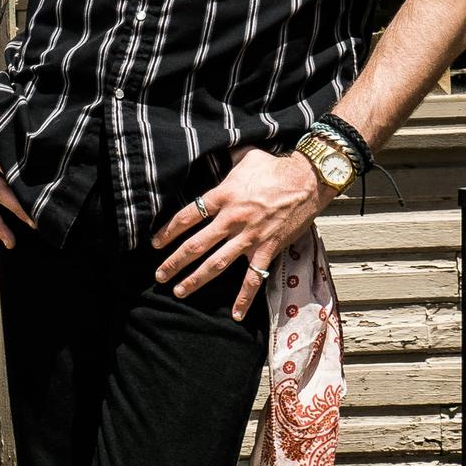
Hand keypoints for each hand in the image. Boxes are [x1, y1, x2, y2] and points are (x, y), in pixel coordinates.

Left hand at [151, 147, 324, 314]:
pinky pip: (253, 278)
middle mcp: (233, 219)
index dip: (169, 232)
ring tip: (180, 291)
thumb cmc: (276, 167)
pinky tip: (235, 314)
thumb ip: (225, 160)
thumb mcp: (245, 156)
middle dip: (175, 262)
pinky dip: (244, 297)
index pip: (188, 216)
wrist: (309, 179)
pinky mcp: (268, 249)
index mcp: (223, 196)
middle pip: (196, 244)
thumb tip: (212, 151)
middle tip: (159, 275)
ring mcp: (250, 237)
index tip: (155, 243)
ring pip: (217, 263)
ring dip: (196, 279)